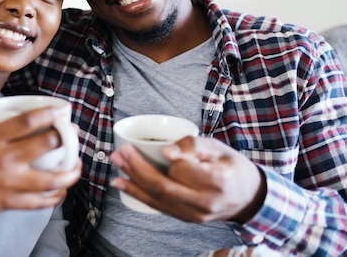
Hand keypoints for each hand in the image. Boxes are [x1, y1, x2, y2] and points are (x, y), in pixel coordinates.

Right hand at [0, 107, 80, 231]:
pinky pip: (40, 202)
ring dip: (70, 171)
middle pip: (47, 145)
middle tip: (71, 132)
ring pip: (52, 179)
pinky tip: (61, 188)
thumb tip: (3, 115)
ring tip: (75, 164)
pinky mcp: (9, 202)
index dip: (50, 113)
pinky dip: (55, 196)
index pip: (28, 121)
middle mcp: (4, 160)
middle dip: (66, 137)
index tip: (61, 109)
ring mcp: (9, 183)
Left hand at [110, 136, 265, 223]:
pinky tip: (122, 183)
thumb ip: (193, 146)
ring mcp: (194, 215)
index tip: (160, 145)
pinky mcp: (185, 218)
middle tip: (121, 151)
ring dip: (131, 180)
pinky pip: (157, 206)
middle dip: (137, 168)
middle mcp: (204, 203)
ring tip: (116, 162)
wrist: (248, 197)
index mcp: (216, 182)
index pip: (182, 169)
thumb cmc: (232, 167)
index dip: (169, 156)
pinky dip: (137, 194)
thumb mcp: (219, 148)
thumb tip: (165, 150)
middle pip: (162, 187)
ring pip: (156, 198)